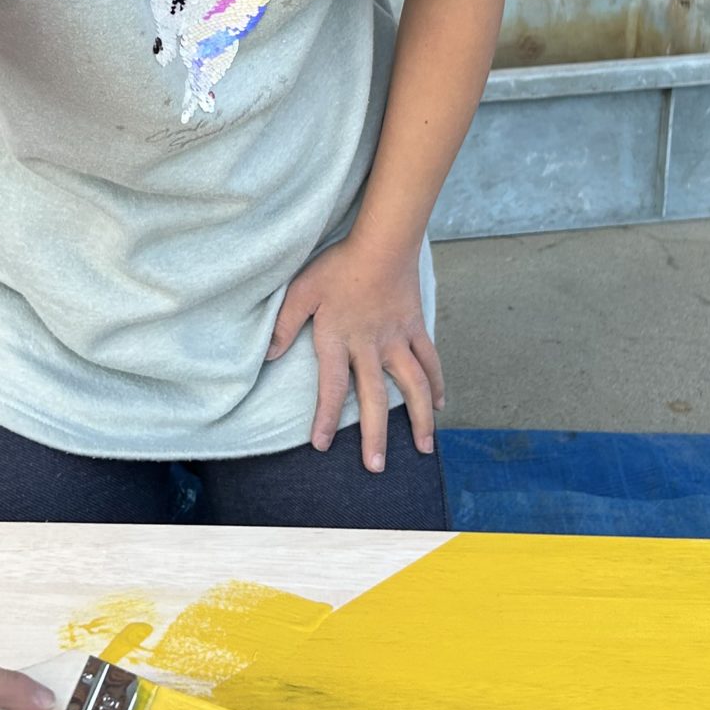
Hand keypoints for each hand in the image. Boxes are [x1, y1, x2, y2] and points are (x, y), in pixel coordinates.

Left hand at [267, 236, 445, 470]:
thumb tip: (268, 356)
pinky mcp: (415, 329)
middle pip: (374, 398)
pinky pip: (430, 361)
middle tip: (376, 466)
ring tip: (423, 448)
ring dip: (419, 419)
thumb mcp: (301, 291)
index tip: (320, 444)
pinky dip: (437, 384)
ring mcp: (397, 340)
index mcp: (339, 339)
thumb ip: (284, 325)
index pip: (331, 387)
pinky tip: (441, 404)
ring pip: (413, 387)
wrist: (382, 242)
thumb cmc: (338, 266)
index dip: (325, 417)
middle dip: (374, 435)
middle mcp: (370, 346)